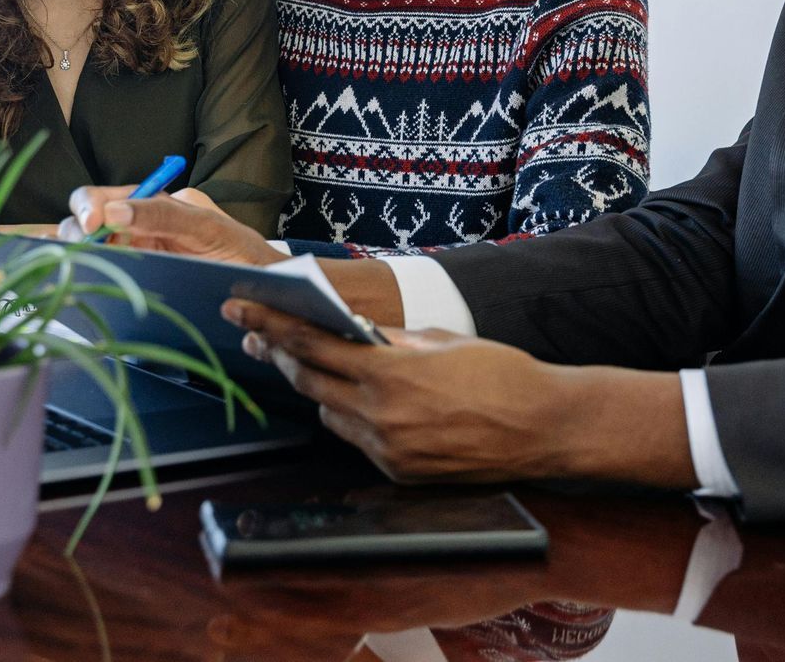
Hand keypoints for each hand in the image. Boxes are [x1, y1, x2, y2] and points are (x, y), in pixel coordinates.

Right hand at [57, 187, 284, 264]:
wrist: (267, 290)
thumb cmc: (242, 253)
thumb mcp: (206, 228)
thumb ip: (163, 215)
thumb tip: (112, 212)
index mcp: (155, 205)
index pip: (104, 197)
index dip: (87, 208)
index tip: (90, 225)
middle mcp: (139, 228)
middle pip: (86, 224)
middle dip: (75, 233)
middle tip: (83, 250)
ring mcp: (136, 257)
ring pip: (89, 252)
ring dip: (78, 257)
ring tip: (78, 267)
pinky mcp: (138, 282)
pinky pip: (105, 277)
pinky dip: (87, 278)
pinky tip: (78, 283)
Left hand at [226, 300, 579, 482]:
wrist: (544, 428)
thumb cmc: (502, 373)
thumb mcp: (442, 340)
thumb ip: (390, 339)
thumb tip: (353, 331)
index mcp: (389, 374)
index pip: (311, 344)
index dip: (271, 325)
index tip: (240, 310)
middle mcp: (380, 416)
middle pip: (309, 381)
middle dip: (282, 355)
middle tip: (262, 335)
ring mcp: (387, 450)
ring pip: (329, 413)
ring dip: (320, 387)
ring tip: (316, 365)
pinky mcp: (398, 473)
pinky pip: (357, 439)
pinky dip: (352, 416)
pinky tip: (363, 400)